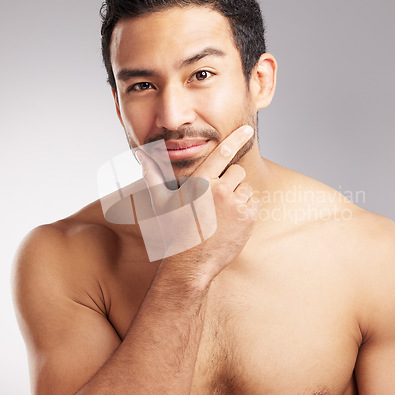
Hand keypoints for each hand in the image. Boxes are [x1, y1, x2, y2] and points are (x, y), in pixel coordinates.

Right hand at [138, 125, 260, 282]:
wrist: (189, 265)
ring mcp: (235, 205)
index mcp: (199, 183)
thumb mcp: (160, 203)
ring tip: (222, 215)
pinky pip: (253, 204)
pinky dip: (246, 210)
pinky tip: (231, 223)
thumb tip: (141, 156)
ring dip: (238, 198)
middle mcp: (219, 191)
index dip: (236, 138)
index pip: (222, 153)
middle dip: (231, 182)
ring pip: (246, 189)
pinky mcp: (247, 219)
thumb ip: (153, 176)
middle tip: (217, 201)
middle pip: (237, 172)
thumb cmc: (173, 232)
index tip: (248, 129)